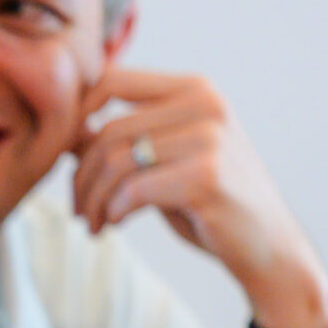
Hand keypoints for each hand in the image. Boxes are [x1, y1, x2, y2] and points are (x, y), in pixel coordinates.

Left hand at [69, 67, 327, 327]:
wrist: (267, 248)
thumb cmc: (207, 204)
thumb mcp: (162, 163)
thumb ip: (122, 142)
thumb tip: (63, 133)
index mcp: (193, 90)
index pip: (110, 80)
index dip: (72, 115)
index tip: (60, 157)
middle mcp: (205, 104)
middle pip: (108, 131)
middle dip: (81, 177)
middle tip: (78, 210)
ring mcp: (210, 137)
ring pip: (115, 161)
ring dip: (93, 199)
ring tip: (92, 222)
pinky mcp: (207, 175)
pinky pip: (133, 190)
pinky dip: (113, 211)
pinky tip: (114, 224)